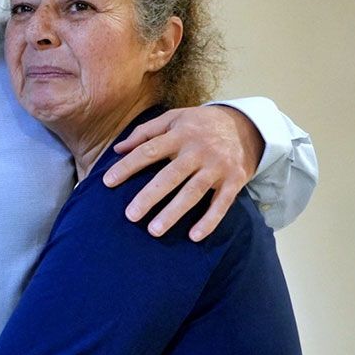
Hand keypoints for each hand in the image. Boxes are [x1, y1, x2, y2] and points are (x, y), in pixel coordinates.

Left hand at [103, 105, 262, 240]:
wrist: (246, 125)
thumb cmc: (200, 124)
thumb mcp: (174, 118)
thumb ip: (145, 132)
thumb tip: (117, 150)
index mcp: (180, 134)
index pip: (149, 150)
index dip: (128, 166)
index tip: (107, 182)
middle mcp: (198, 150)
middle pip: (170, 176)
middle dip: (149, 196)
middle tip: (130, 216)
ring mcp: (218, 166)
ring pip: (193, 192)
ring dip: (174, 212)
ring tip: (154, 230)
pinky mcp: (235, 180)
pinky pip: (222, 204)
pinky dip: (209, 221)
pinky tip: (194, 236)